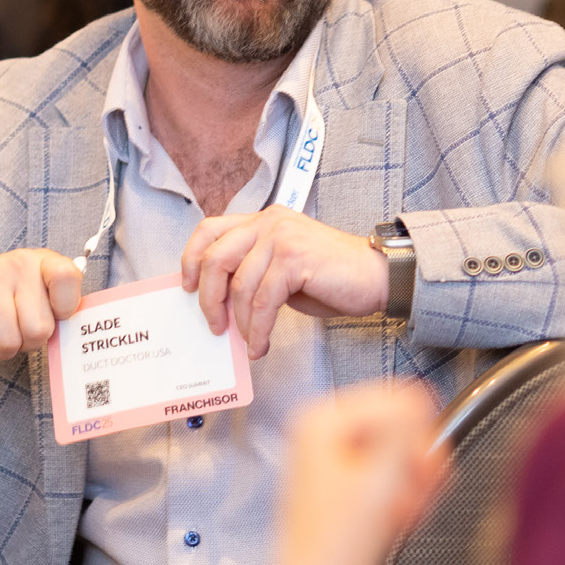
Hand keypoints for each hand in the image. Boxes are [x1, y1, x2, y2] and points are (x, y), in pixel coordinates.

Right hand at [0, 249, 81, 356]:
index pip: (68, 278)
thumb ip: (59, 306)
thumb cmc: (5, 298)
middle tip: (19, 329)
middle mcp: (17, 263)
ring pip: (9, 341)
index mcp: (43, 261)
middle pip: (38, 328)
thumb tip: (80, 333)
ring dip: (5, 348)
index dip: (65, 308)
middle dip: (30, 341)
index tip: (55, 313)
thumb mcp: (36, 292)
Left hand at [181, 207, 390, 359]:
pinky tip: (261, 344)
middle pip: (216, 258)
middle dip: (209, 299)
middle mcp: (270, 222)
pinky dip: (258, 330)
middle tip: (215, 325)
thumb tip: (220, 302)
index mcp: (264, 220)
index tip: (187, 287)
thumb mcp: (284, 268)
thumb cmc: (332, 277)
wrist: (377, 276)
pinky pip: (263, 302)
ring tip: (248, 343)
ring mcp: (282, 237)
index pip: (210, 229)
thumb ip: (254, 272)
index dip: (191, 258)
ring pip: (240, 285)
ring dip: (239, 323)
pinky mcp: (295, 259)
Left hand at [277, 383, 445, 564]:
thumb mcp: (383, 478)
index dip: (421, 439)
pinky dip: (400, 489)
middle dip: (416, 460)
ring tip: (401, 511)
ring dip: (411, 478)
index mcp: (320, 419)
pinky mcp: (340, 476)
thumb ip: (405, 431)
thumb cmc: (340, 547)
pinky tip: (394, 516)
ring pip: (399, 445)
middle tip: (416, 493)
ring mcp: (328, 453)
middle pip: (400, 420)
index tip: (422, 474)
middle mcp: (319, 428)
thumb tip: (418, 399)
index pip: (401, 399)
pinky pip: (389, 466)